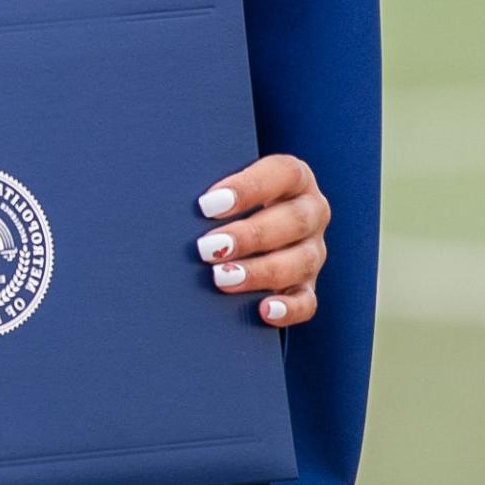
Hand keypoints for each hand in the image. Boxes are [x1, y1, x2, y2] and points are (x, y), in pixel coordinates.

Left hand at [195, 154, 329, 327]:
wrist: (247, 226)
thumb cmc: (226, 199)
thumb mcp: (225, 185)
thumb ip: (212, 189)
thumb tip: (171, 199)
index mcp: (295, 177)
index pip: (283, 173)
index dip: (248, 188)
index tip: (207, 205)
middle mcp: (311, 212)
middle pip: (293, 220)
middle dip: (248, 236)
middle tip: (206, 248)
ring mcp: (313, 250)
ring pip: (301, 261)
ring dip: (260, 272)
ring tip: (221, 278)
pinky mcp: (308, 285)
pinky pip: (307, 301)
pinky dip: (289, 308)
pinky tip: (263, 311)